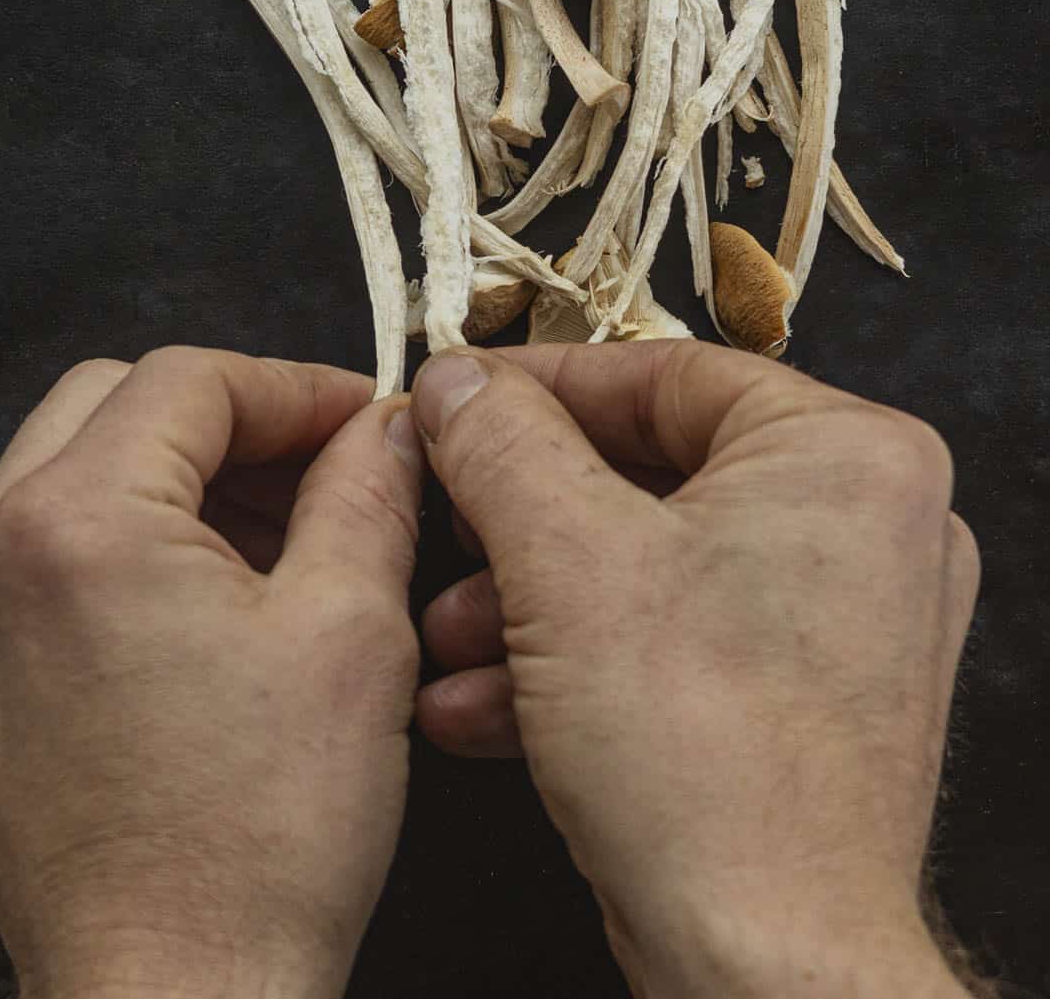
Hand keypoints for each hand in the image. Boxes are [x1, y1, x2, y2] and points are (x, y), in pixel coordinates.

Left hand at [0, 349, 424, 998]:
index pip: (188, 380)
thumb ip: (367, 490)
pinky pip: (40, 554)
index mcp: (71, 524)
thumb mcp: (351, 632)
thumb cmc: (260, 837)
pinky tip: (207, 604)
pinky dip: (125, 542)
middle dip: (230, 422)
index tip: (362, 421)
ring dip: (177, 479)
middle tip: (322, 470)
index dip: (294, 388)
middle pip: (113, 405)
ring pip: (70, 472)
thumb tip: (381, 425)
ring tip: (278, 542)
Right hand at [412, 342, 978, 998]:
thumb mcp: (566, 559)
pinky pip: (678, 640)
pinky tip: (480, 705)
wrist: (765, 966)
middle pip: (654, 475)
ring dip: (533, 600)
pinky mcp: (806, 703)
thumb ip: (502, 444)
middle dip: (523, 519)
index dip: (542, 386)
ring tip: (446, 634)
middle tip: (444, 517)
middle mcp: (868, 527)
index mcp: (847, 456)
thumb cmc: (700, 755)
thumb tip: (459, 380)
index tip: (458, 399)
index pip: (669, 374)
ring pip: (654, 567)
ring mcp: (844, 623)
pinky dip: (579, 660)